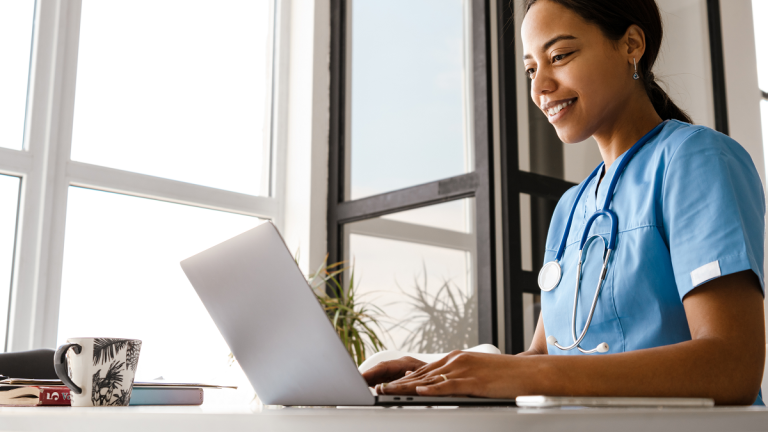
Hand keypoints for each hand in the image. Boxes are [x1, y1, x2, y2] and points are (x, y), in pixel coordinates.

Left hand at [374, 351, 527, 398]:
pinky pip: (448, 386)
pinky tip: (419, 391)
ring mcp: (464, 369)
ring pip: (429, 380)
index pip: (423, 370)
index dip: (403, 378)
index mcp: (455, 358)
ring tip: (388, 392)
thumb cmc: (504, 375)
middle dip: (398, 383)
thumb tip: (437, 384)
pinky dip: (432, 389)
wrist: (529, 372)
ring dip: (406, 387)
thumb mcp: (475, 372)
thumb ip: (456, 376)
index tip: (387, 384)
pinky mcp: (473, 381)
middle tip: (379, 389)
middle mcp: (456, 360)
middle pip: (420, 374)